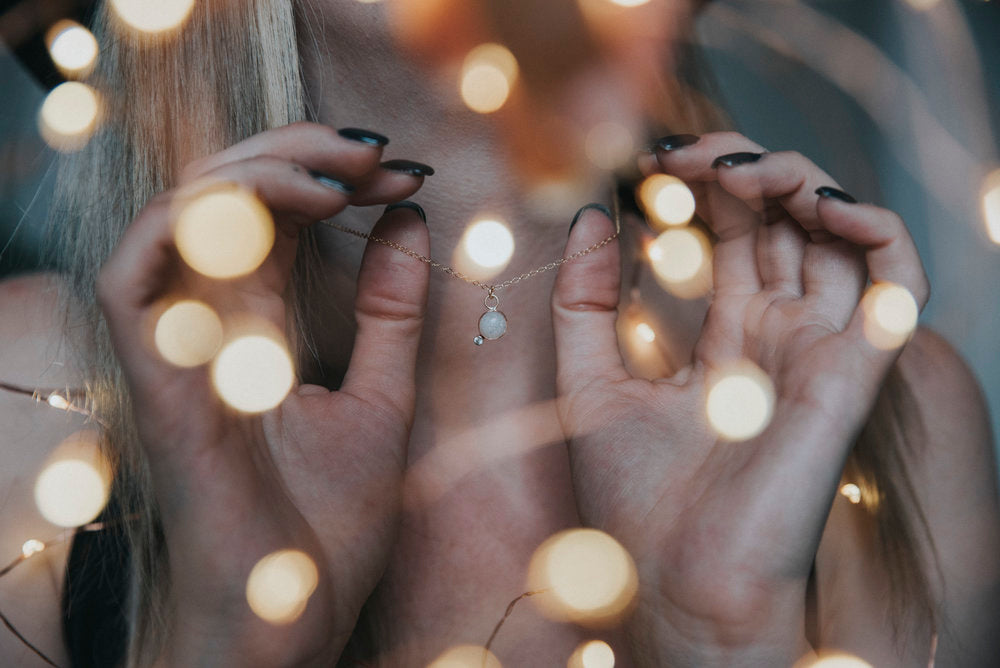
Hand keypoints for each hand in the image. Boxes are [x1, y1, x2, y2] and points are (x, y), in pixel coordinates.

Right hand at [98, 123, 430, 665]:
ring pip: (180, 214)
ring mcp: (177, 346)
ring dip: (260, 171)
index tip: (410, 172)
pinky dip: (193, 220)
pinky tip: (286, 207)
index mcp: (260, 325)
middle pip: (230, 195)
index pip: (280, 214)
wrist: (291, 619)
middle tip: (381, 154)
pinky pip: (132, 273)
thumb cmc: (327, 528)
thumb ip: (392, 313)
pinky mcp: (154, 379)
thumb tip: (411, 221)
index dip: (337, 175)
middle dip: (304, 154)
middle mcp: (211, 323)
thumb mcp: (383, 400)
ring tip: (346, 176)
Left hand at [551, 132, 928, 663]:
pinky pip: (896, 285)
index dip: (700, 185)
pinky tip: (819, 204)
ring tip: (734, 169)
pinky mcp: (852, 374)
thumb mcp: (588, 382)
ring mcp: (818, 351)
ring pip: (840, 236)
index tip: (648, 160)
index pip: (731, 232)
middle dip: (741, 168)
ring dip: (798, 182)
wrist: (672, 588)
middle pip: (784, 221)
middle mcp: (777, 337)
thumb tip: (589, 214)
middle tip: (685, 152)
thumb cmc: (633, 502)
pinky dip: (875, 230)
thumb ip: (586, 300)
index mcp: (725, 338)